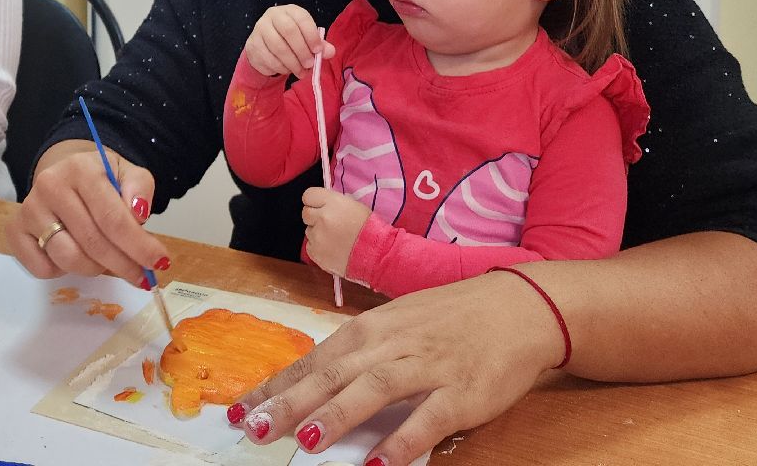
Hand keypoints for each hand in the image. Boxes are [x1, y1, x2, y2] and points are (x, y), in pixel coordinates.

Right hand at [6, 140, 170, 287]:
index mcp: (80, 168)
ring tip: (105, 259)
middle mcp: (49, 186)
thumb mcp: (127, 173)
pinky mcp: (15, 231)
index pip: (113, 217)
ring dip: (95, 268)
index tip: (159, 263)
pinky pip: (43, 269)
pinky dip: (62, 272)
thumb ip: (140, 188)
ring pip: (68, 259)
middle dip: (124, 264)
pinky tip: (73, 253)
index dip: (139, 245)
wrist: (65, 175)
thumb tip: (139, 212)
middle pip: (93, 242)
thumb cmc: (100, 179)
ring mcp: (29, 209)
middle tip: (142, 276)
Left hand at [231, 271, 566, 463]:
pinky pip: (428, 419)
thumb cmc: (449, 318)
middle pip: (332, 374)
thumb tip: (312, 388)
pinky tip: (379, 464)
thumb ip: (358, 356)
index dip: (275, 385)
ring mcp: (427, 366)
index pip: (312, 360)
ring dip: (337, 415)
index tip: (239, 406)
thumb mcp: (395, 327)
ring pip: (373, 390)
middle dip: (289, 402)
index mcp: (369, 330)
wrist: (517, 306)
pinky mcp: (462, 391)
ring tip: (306, 440)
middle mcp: (391, 344)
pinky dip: (403, 441)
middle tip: (253, 426)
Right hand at [244, 5, 333, 77]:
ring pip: (277, 47)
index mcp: (290, 11)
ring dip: (292, 63)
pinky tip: (286, 70)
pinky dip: (280, 68)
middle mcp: (273, 16)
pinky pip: (268, 59)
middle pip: (288, 31)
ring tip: (301, 72)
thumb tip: (330, 52)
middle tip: (309, 64)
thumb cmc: (290, 40)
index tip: (318, 51)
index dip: (311, 35)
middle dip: (301, 50)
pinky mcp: (252, 45)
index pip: (302, 18)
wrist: (265, 45)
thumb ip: (319, 45)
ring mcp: (259, 29)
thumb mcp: (306, 39)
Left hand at [302, 187, 368, 277]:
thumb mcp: (354, 205)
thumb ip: (334, 203)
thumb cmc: (370, 228)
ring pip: (308, 231)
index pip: (308, 195)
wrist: (377, 255)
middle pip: (306, 213)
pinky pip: (310, 246)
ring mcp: (317, 237)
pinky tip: (332, 249)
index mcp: (332, 202)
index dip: (314, 201)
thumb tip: (323, 203)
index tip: (320, 206)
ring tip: (335, 239)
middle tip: (329, 223)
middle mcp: (321, 218)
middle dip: (315, 217)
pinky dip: (318, 247)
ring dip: (318, 233)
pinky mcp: (316, 253)